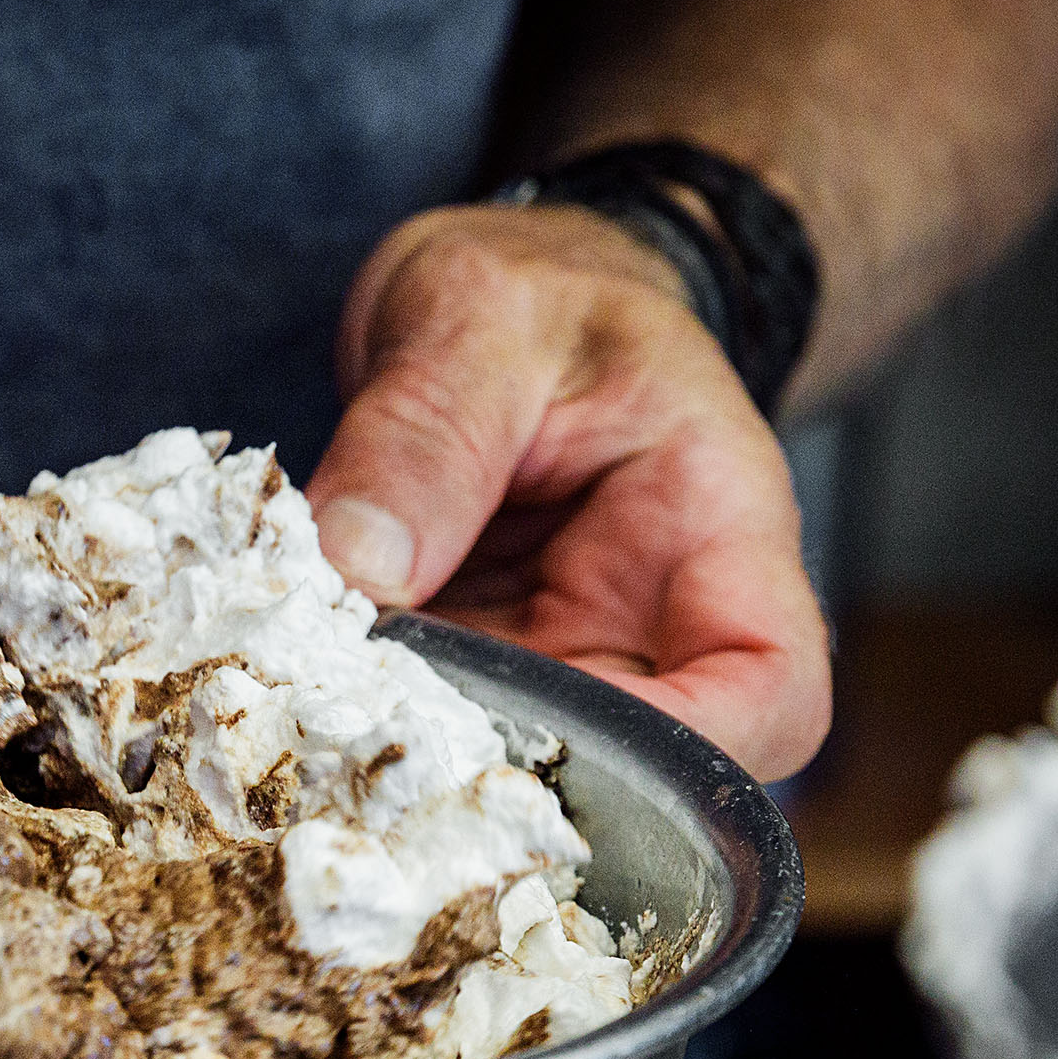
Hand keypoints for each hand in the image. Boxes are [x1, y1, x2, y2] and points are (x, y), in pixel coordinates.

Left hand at [304, 204, 831, 780]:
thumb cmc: (540, 289)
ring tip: (306, 708)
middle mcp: (649, 621)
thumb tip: (353, 566)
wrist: (505, 293)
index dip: (692, 751)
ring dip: (416, 753)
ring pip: (512, 759)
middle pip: (631, 765)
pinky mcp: (474, 663)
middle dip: (503, 769)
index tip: (548, 743)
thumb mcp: (479, 317)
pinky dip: (362, 716)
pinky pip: (430, 721)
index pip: (772, 690)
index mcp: (714, 531)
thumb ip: (423, 436)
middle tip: (364, 730)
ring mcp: (557, 655)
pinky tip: (285, 689)